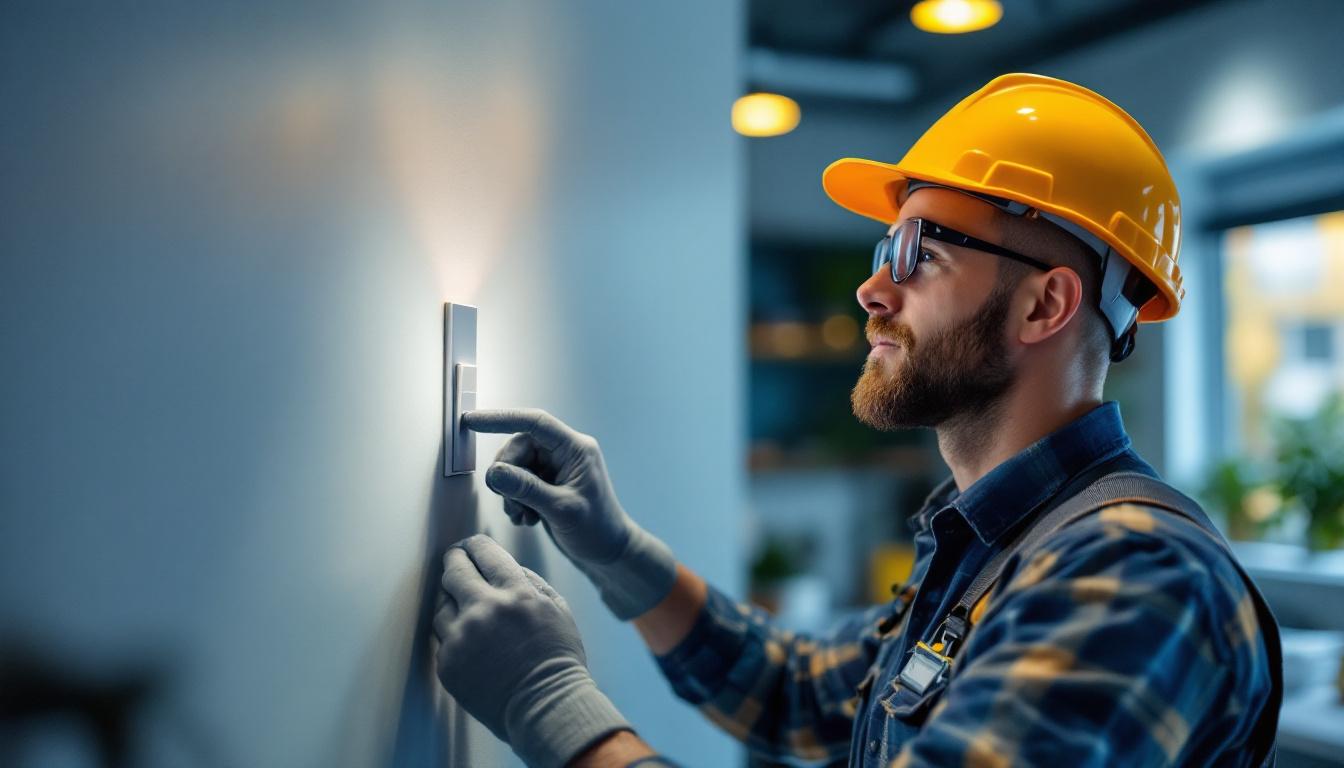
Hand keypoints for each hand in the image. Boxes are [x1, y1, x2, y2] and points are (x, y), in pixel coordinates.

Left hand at [434, 534, 630, 767]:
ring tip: (463, 603)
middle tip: (456, 559)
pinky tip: (468, 637)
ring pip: (441, 603)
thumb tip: (502, 564)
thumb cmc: (557, 658)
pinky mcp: (448, 663)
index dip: (475, 544)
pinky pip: (442, 636)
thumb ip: (530, 581)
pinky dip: (453, 632)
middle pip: (453, 570)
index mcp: (516, 593)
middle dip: (454, 559)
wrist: (546, 707)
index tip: (472, 546)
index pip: (483, 552)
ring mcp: (462, 637)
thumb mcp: (557, 609)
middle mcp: (485, 610)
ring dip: (451, 599)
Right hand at [461, 409, 676, 619]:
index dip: (501, 419)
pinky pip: (517, 481)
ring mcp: (554, 468)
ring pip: (514, 466)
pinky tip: (527, 518)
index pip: (534, 422)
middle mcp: (564, 453)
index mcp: (576, 449)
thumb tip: (494, 471)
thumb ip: (527, 489)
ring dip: (510, 492)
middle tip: (511, 503)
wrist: (607, 553)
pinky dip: (515, 500)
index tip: (472, 421)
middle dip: (507, 475)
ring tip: (522, 516)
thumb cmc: (597, 530)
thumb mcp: (561, 509)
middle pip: (518, 448)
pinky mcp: (546, 484)